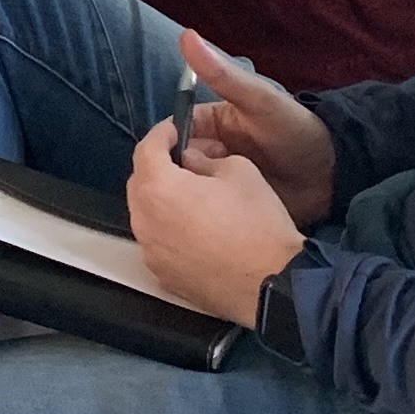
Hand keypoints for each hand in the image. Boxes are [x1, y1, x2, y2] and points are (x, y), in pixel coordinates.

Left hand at [126, 119, 313, 323]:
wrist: (274, 284)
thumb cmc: (258, 225)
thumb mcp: (238, 170)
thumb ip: (205, 159)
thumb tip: (191, 161)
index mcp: (158, 189)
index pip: (146, 149)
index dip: (162, 133)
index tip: (175, 129)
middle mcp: (144, 222)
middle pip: (141, 182)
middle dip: (160, 166)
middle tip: (188, 160)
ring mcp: (151, 253)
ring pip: (148, 214)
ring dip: (164, 200)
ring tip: (196, 197)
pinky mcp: (163, 276)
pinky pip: (159, 242)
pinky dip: (170, 229)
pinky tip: (198, 230)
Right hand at [169, 27, 336, 224]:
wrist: (333, 174)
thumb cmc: (294, 130)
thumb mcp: (257, 100)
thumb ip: (222, 74)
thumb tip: (186, 34)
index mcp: (209, 124)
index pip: (172, 135)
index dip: (162, 148)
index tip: (158, 166)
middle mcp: (210, 153)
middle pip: (175, 166)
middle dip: (172, 179)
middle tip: (173, 196)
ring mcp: (220, 182)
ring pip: (189, 191)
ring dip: (186, 200)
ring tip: (186, 213)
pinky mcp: (231, 208)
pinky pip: (208, 213)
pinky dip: (201, 218)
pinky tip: (198, 225)